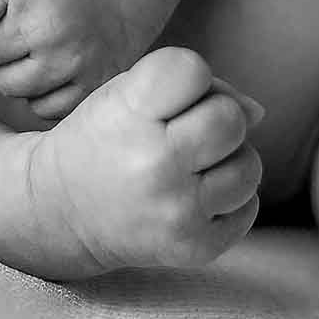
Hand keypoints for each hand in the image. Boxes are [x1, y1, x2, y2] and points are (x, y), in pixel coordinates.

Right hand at [30, 47, 263, 271]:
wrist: (60, 211)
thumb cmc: (104, 139)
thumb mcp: (128, 95)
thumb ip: (195, 88)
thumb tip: (258, 114)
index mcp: (128, 114)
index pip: (193, 70)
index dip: (191, 79)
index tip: (167, 97)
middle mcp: (153, 163)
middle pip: (231, 119)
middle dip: (217, 119)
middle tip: (187, 134)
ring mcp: (176, 210)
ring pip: (249, 167)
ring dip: (229, 162)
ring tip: (194, 167)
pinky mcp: (193, 247)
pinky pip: (247, 209)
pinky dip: (230, 201)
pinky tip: (195, 197)